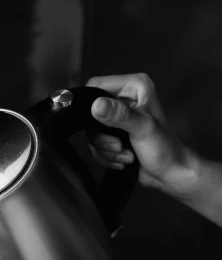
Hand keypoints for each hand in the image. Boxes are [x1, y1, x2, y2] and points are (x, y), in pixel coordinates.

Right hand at [86, 72, 194, 194]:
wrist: (170, 173)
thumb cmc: (165, 148)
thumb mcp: (143, 128)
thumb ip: (120, 115)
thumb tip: (96, 105)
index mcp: (134, 86)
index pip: (97, 85)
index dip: (90, 104)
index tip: (97, 124)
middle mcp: (125, 99)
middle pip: (91, 114)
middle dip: (102, 136)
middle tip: (119, 146)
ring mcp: (118, 119)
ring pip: (93, 133)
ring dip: (107, 150)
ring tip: (126, 155)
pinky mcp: (114, 136)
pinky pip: (96, 146)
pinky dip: (107, 157)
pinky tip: (124, 160)